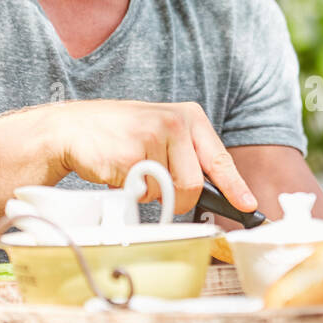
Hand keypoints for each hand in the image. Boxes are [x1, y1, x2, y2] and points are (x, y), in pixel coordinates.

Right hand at [42, 99, 255, 215]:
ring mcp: (152, 138)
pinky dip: (130, 191)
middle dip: (178, 200)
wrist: (73, 127)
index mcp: (189, 117)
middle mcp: (175, 123)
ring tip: (133, 170)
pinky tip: (118, 170)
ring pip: (168, 192)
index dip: (235, 187)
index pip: (220, 158)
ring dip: (149, 193)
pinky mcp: (130, 156)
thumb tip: (216, 192)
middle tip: (157, 190)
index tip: (248, 206)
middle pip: (194, 185)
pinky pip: (142, 194)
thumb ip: (188, 155)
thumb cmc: (121, 134)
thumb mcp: (162, 132)